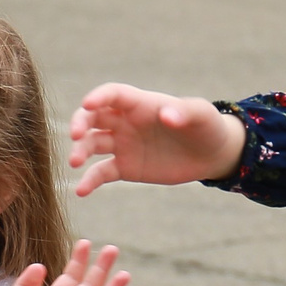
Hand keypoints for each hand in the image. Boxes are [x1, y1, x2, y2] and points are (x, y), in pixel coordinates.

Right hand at [67, 84, 241, 195]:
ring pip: (92, 144)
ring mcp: (122, 145)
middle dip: (80, 123)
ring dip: (79, 151)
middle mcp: (125, 122)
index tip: (87, 104)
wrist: (211, 155)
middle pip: (93, 117)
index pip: (113, 94)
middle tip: (75, 136)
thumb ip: (184, 112)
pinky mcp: (125, 168)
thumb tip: (166, 115)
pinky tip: (81, 191)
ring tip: (74, 163)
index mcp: (140, 104)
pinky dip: (90, 181)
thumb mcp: (201, 115)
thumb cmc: (206, 126)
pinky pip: (101, 173)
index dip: (98, 97)